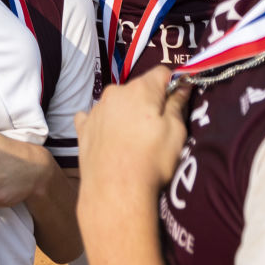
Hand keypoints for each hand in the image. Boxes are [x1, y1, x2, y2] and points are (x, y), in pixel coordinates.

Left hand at [75, 65, 187, 198]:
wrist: (115, 192)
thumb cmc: (151, 161)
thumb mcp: (176, 132)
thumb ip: (177, 104)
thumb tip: (181, 86)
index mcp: (140, 89)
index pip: (161, 73)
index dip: (173, 84)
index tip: (179, 100)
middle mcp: (114, 92)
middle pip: (138, 90)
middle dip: (149, 103)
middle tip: (157, 129)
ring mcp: (95, 110)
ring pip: (117, 104)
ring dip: (127, 114)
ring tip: (134, 141)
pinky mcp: (83, 128)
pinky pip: (95, 118)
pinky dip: (104, 124)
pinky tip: (109, 139)